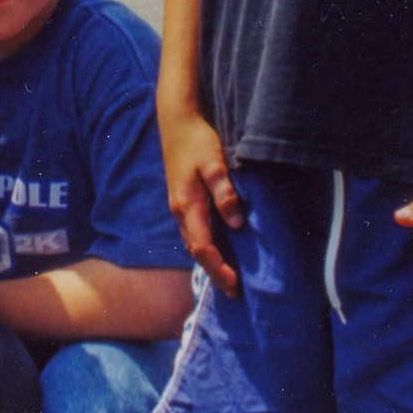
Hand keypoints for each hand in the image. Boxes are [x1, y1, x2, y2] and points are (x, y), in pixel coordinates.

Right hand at [158, 103, 243, 296]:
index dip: (218, 268)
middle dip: (214, 272)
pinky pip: (192, 232)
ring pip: (193, 242)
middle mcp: (180, 210)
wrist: (176, 120)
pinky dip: (204, 247)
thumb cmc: (197, 140)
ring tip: (227, 277)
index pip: (203, 246)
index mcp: (187, 205)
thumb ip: (224, 192)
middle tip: (233, 292)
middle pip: (196, 250)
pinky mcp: (182, 199)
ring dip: (209, 261)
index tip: (235, 284)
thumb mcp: (215, 163)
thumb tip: (236, 222)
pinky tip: (216, 250)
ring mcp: (179, 205)